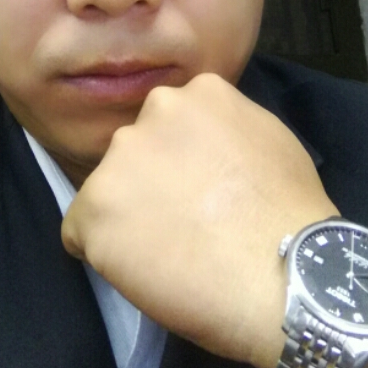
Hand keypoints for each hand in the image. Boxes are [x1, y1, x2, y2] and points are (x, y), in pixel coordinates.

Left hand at [61, 72, 338, 367]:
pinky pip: (80, 231)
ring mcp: (119, 159)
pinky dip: (100, 250)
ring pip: (106, 189)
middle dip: (148, 183)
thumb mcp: (267, 138)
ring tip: (165, 249)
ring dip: (124, 216)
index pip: (165, 124)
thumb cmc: (287, 212)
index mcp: (193, 94)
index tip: (195, 189)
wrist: (282, 274)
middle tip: (180, 221)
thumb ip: (223, 125)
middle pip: (134, 152)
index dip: (177, 162)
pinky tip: (139, 266)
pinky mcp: (94, 208)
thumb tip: (201, 139)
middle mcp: (151, 113)